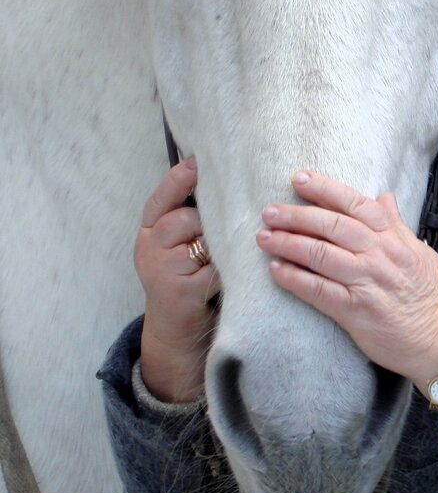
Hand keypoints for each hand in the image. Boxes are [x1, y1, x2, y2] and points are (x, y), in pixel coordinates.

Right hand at [136, 157, 219, 401]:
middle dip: (212, 221)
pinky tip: (235, 272)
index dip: (179, 178)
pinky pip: (215, 268)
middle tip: (231, 227)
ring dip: (222, 246)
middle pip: (186, 218)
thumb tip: (221, 183)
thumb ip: (189, 219)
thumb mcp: (178, 246)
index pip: (161, 198)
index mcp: (148, 231)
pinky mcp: (180, 290)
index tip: (198, 160)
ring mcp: (162, 270)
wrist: (176, 331)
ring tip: (231, 254)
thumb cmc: (186, 279)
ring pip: (202, 242)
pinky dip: (229, 269)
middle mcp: (149, 247)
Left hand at [256, 172, 437, 429]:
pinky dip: (294, 279)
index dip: (324, 189)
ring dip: (287, 243)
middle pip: (330, 225)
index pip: (354, 203)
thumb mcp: (420, 251)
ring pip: (319, 254)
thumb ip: (396, 224)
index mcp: (393, 237)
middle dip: (295, 215)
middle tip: (269, 212)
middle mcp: (378, 254)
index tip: (299, 179)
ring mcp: (366, 282)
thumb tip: (384, 196)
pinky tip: (275, 270)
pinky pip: (318, 290)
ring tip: (264, 238)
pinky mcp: (355, 311)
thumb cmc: (433, 295)